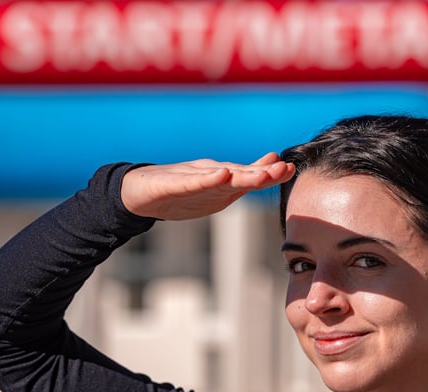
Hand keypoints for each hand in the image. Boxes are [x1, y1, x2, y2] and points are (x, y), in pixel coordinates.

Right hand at [121, 152, 295, 220]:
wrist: (137, 193)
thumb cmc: (179, 190)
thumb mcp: (216, 187)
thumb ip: (245, 177)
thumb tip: (275, 163)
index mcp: (221, 181)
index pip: (250, 178)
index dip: (270, 174)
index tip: (291, 169)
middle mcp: (210, 175)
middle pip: (239, 175)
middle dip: (262, 173)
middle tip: (283, 169)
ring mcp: (191, 179)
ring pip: (219, 177)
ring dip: (241, 174)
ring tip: (261, 172)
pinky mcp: (172, 184)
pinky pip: (192, 183)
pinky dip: (207, 179)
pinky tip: (220, 175)